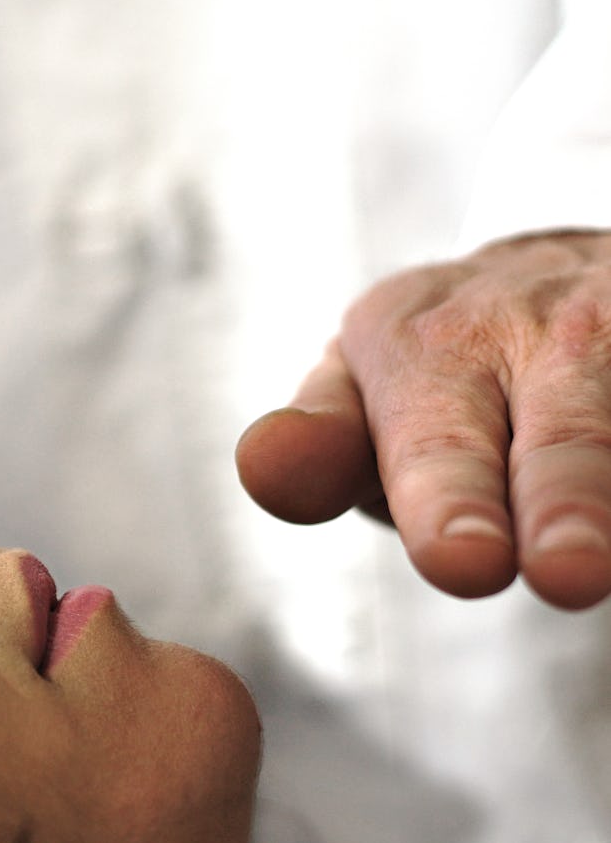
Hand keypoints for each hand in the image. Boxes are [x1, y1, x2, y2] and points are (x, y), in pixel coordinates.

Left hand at [236, 231, 610, 608]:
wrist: (564, 269)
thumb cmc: (448, 375)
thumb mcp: (369, 394)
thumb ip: (321, 446)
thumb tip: (264, 469)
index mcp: (425, 343)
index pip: (435, 436)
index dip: (449, 496)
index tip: (463, 561)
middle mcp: (541, 328)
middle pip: (562, 431)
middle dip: (566, 496)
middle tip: (564, 573)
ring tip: (595, 565)